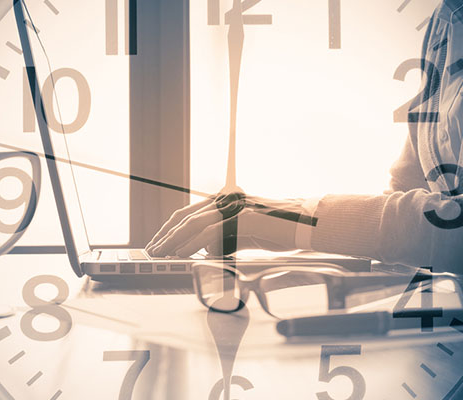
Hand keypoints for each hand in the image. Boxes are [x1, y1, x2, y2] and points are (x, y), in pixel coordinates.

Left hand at [146, 192, 307, 257]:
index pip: (191, 212)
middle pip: (187, 216)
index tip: (158, 242)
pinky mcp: (245, 217)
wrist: (310, 225)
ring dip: (174, 239)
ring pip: (195, 222)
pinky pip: (212, 231)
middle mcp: (229, 199)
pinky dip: (193, 243)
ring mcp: (237, 206)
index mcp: (227, 199)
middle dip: (166, 234)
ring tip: (161, 253)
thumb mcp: (247, 234)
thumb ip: (226, 239)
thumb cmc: (282, 230)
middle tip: (152, 249)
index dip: (171, 228)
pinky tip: (182, 252)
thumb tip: (206, 250)